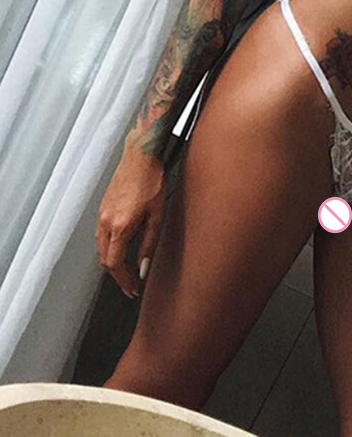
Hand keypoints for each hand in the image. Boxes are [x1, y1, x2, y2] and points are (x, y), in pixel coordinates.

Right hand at [96, 142, 166, 298]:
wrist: (140, 155)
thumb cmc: (152, 180)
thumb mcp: (157, 215)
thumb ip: (149, 244)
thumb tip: (144, 268)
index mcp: (119, 226)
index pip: (114, 264)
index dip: (123, 280)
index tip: (133, 289)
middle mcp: (105, 222)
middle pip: (105, 259)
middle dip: (117, 275)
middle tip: (131, 285)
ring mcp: (101, 214)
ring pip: (100, 248)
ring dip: (112, 262)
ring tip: (127, 271)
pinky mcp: (102, 208)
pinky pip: (101, 235)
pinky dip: (108, 248)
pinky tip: (121, 248)